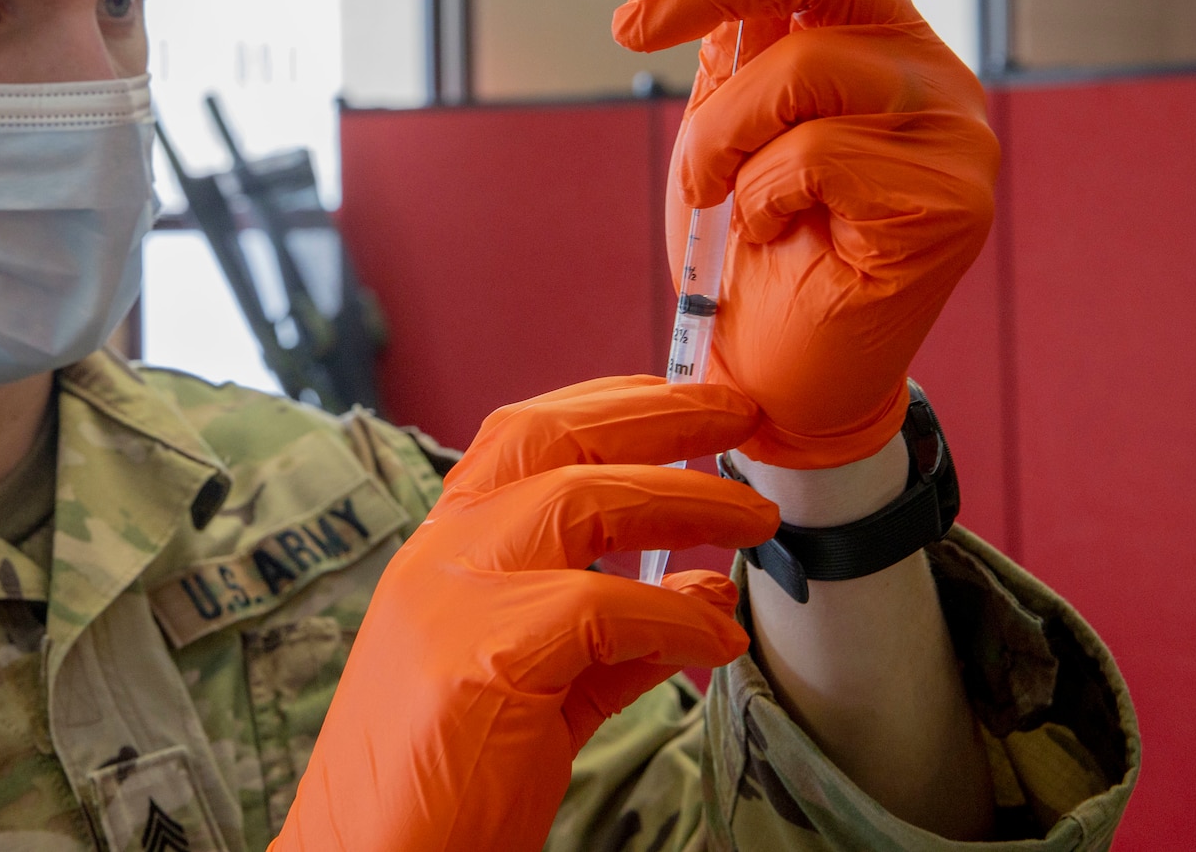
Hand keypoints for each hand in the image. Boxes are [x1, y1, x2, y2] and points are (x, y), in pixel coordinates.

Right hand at [271, 376, 777, 851]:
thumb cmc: (440, 791)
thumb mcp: (536, 695)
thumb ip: (617, 641)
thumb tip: (709, 593)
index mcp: (439, 555)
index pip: (521, 437)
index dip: (611, 405)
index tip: (690, 403)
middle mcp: (437, 558)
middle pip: (549, 437)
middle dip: (654, 412)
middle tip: (738, 410)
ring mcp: (451, 600)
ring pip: (579, 498)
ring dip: (684, 500)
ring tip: (758, 523)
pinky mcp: (480, 658)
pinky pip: (604, 609)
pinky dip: (677, 616)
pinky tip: (718, 639)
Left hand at [613, 0, 998, 466]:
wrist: (775, 377)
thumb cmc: (748, 251)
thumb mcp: (726, 123)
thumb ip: (740, 40)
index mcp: (881, 42)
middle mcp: (933, 75)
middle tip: (630, 26)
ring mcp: (954, 137)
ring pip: (811, 65)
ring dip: (721, 128)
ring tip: (708, 187)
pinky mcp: (951, 203)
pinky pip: (817, 153)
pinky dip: (758, 193)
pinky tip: (767, 234)